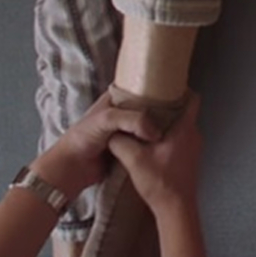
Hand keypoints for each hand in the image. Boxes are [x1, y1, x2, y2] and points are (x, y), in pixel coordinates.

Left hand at [31, 91, 167, 199]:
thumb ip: (134, 120)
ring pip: (149, 127)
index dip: (157, 89)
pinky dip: (155, 145)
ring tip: (180, 130)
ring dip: (160, 130)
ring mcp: (128, 131)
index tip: (177, 92)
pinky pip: (146, 144)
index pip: (141, 88)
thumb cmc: (84, 137)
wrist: (72, 168)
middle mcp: (124, 112)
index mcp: (116, 98)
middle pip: (149, 108)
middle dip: (163, 111)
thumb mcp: (108, 119)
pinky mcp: (130, 149)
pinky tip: (169, 145)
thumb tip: (157, 132)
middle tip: (182, 114)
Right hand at [109, 96, 204, 217]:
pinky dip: (169, 137)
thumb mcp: (133, 159)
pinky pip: (182, 140)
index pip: (192, 98)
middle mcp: (194, 135)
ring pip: (182, 126)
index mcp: (185, 129)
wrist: (176, 210)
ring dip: (167, 123)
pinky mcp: (190, 160)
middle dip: (168, 105)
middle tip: (149, 102)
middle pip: (184, 111)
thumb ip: (120, 141)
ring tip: (146, 121)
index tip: (165, 85)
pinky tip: (152, 143)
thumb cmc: (159, 182)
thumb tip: (111, 131)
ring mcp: (194, 148)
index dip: (181, 89)